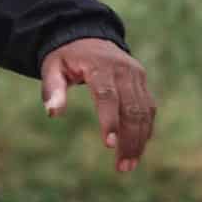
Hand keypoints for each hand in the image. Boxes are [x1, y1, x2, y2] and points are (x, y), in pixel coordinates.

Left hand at [39, 38, 155, 173]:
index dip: (109, 120)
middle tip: (123, 167)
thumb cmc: (66, 57)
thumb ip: (52, 89)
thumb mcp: (52, 68)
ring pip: (144, 111)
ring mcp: (136, 75)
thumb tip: (52, 113)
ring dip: (139, 140)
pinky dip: (145, 130)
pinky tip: (137, 149)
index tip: (109, 144)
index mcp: (100, 66)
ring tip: (129, 165)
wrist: (88, 34)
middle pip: (132, 108)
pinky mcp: (142, 81)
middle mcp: (123, 70)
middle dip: (129, 139)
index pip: (107, 95)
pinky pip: (148, 108)